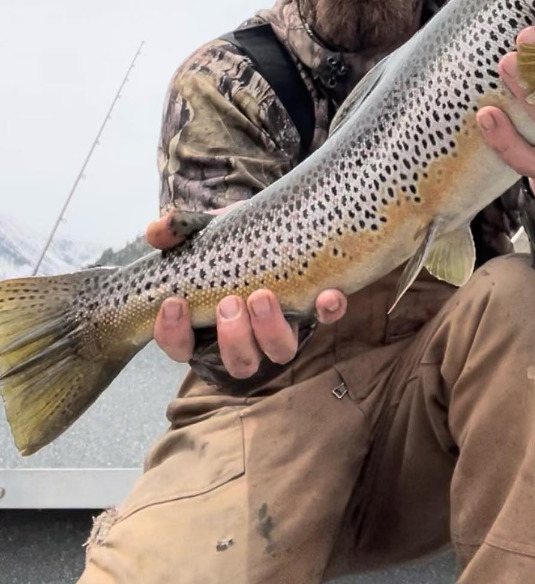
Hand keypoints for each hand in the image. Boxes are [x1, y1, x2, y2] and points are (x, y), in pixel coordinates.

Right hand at [147, 206, 346, 377]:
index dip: (173, 334)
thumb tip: (157, 231)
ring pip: (280, 353)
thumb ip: (179, 231)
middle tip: (230, 302)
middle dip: (233, 338)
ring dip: (271, 331)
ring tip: (263, 296)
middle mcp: (247, 336)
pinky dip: (328, 310)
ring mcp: (283, 326)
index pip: (181, 347)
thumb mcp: (204, 231)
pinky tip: (328, 294)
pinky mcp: (314, 308)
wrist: (277, 220)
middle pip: (239, 363)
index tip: (174, 303)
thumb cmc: (231, 237)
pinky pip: (326, 319)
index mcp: (208, 324)